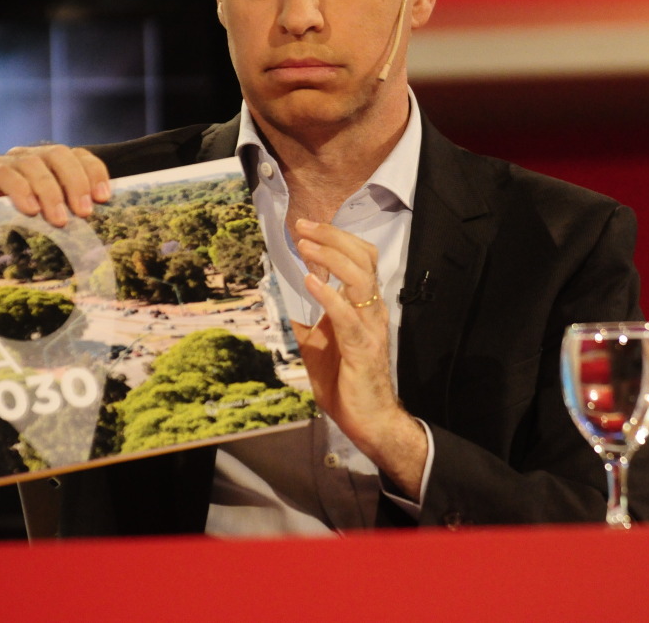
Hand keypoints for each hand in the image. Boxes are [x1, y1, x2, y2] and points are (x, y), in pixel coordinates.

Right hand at [0, 144, 110, 225]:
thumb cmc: (11, 230)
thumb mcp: (45, 221)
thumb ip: (68, 214)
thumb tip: (104, 224)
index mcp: (48, 165)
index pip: (78, 156)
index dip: (93, 172)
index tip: (104, 197)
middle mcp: (27, 158)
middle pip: (58, 154)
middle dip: (75, 182)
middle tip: (83, 212)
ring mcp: (3, 163)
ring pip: (32, 163)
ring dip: (50, 191)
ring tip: (59, 220)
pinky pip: (3, 173)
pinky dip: (20, 190)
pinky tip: (30, 210)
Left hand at [292, 218, 427, 498]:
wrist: (369, 421)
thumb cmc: (346, 383)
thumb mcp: (315, 347)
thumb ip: (304, 323)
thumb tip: (277, 303)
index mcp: (363, 307)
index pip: (359, 259)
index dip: (336, 239)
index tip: (305, 228)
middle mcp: (371, 311)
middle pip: (363, 259)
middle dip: (332, 238)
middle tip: (303, 227)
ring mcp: (369, 328)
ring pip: (360, 279)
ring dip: (331, 259)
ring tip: (306, 248)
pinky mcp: (363, 348)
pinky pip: (348, 316)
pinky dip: (329, 296)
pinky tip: (311, 282)